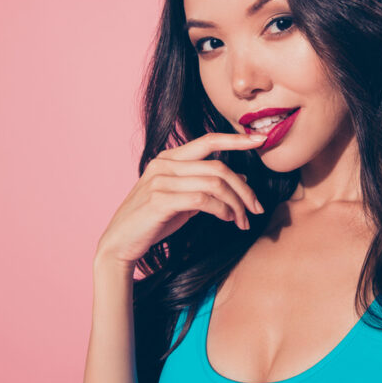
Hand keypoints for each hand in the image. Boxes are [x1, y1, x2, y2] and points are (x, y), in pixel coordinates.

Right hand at [93, 132, 266, 271]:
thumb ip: (207, 185)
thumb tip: (241, 176)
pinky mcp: (159, 200)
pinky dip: (222, 210)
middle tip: (257, 208)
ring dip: (236, 204)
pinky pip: (202, 200)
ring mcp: (160, 181)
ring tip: (243, 220)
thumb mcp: (184, 200)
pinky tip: (227, 220)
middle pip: (218, 167)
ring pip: (214, 184)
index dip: (236, 139)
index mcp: (169, 159)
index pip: (208, 140)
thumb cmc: (153, 221)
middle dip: (244, 189)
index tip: (260, 139)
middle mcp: (164, 164)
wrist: (120, 243)